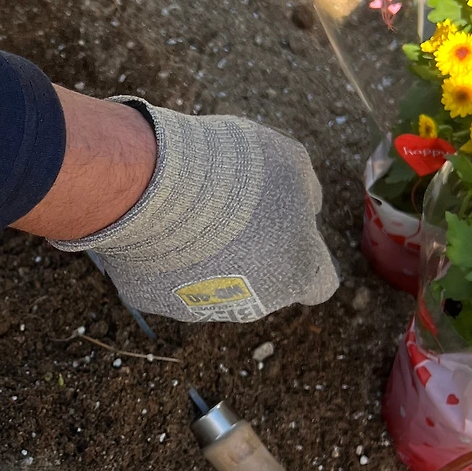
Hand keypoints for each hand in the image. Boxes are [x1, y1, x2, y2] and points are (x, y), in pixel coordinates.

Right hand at [47, 99, 337, 322]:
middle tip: (232, 213)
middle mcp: (254, 303)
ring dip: (208, 259)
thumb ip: (306, 192)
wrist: (151, 186)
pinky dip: (166, 259)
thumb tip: (307, 208)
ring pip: (213, 287)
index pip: (320, 285)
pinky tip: (157, 226)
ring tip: (189, 214)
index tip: (289, 232)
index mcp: (298, 272)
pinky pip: (166, 280)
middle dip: (253, 254)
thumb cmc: (233, 173)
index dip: (307, 256)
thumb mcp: (290, 162)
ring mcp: (201, 308)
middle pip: (263, 285)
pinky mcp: (154, 301)